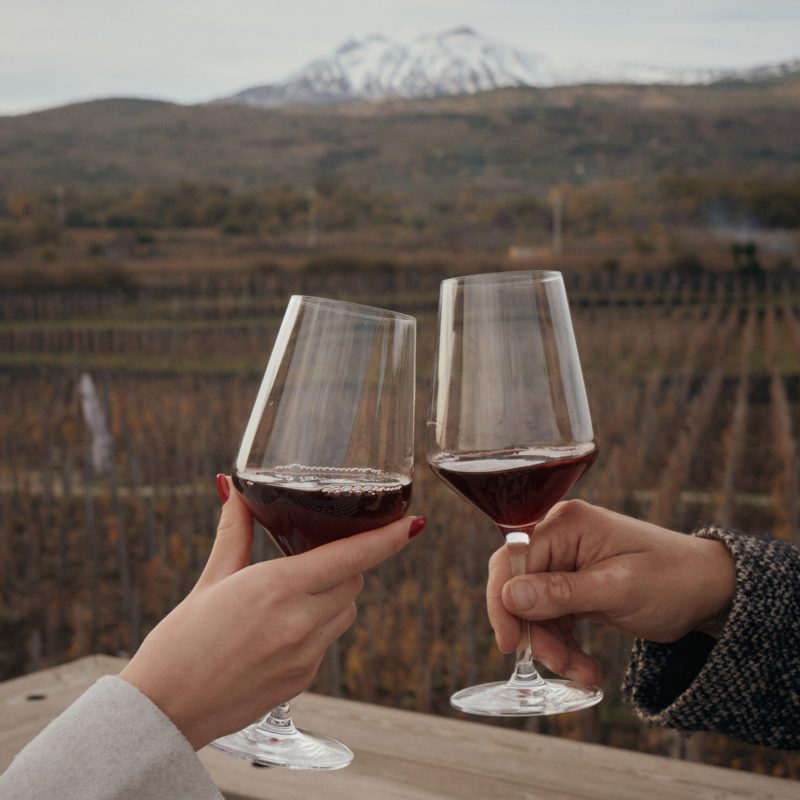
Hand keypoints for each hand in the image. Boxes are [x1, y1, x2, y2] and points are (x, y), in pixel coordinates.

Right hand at [120, 475, 423, 749]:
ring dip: (334, 595)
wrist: (162, 710)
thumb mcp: (211, 579)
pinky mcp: (302, 681)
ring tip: (292, 594)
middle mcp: (300, 622)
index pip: (352, 556)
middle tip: (317, 555)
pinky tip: (279, 630)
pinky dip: (317, 626)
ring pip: (345, 611)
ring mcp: (305, 656)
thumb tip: (231, 487)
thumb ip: (234, 531)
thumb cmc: (180, 641)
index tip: (414, 523)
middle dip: (346, 563)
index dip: (389, 538)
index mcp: (278, 588)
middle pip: (354, 580)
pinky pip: (327, 642)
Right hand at [486, 500, 734, 684]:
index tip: (510, 644)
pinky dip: (563, 646)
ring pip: (533, 610)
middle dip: (534, 630)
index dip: (504, 602)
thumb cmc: (673, 578)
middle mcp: (559, 538)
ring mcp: (565, 562)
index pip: (513, 559)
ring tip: (582, 672)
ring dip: (552, 645)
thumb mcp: (617, 588)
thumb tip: (509, 595)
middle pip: (518, 586)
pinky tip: (584, 667)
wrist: (710, 591)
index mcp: (566, 523)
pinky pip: (551, 618)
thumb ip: (561, 592)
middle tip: (557, 664)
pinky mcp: (573, 586)